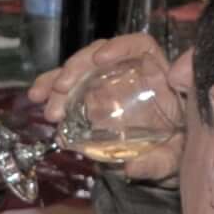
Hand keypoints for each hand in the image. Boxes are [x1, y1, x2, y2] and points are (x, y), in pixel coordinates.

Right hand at [33, 34, 181, 183]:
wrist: (165, 162)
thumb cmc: (176, 151)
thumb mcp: (172, 159)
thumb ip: (156, 163)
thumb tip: (130, 167)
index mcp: (158, 77)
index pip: (139, 47)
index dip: (120, 46)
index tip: (101, 59)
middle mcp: (130, 76)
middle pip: (100, 58)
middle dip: (76, 69)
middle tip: (60, 90)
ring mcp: (108, 88)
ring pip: (80, 73)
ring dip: (57, 81)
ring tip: (40, 98)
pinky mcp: (92, 102)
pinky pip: (70, 91)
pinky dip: (52, 93)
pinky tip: (37, 100)